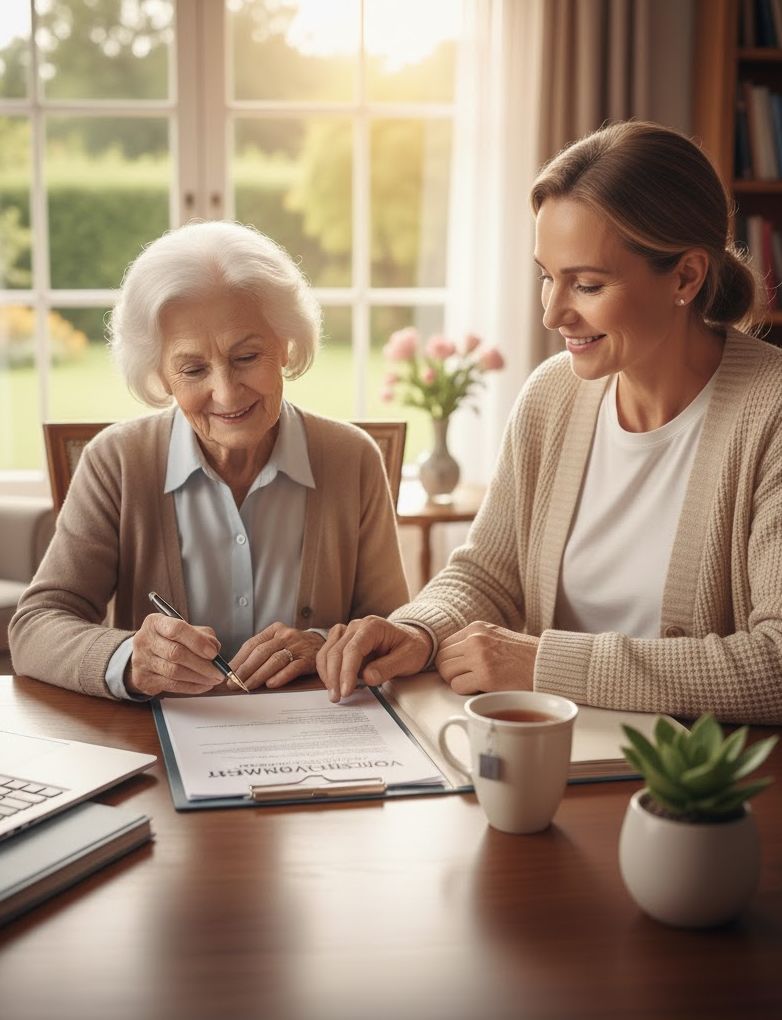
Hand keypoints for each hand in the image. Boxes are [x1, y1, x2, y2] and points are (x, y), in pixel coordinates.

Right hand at [127, 613, 223, 696]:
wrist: (145, 655)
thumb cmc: (171, 640)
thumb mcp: (186, 630)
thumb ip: (203, 636)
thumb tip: (214, 649)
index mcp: (156, 622)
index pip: (177, 629)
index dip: (197, 642)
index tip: (213, 653)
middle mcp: (145, 640)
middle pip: (175, 653)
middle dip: (202, 664)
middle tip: (219, 672)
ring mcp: (142, 661)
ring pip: (174, 672)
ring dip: (198, 677)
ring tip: (214, 680)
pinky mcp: (144, 679)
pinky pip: (171, 685)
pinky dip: (191, 687)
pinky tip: (203, 686)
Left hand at [230, 623, 324, 690]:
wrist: (323, 645)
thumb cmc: (295, 647)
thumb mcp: (278, 642)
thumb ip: (261, 652)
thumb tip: (235, 670)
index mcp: (275, 630)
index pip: (252, 644)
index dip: (239, 659)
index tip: (228, 673)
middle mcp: (285, 636)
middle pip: (261, 652)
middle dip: (245, 669)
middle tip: (234, 683)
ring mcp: (298, 646)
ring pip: (274, 660)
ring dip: (259, 675)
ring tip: (247, 687)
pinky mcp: (308, 659)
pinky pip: (292, 668)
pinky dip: (280, 676)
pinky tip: (270, 684)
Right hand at [316, 616, 431, 702]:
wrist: (413, 640)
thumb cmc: (412, 648)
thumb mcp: (409, 658)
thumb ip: (388, 667)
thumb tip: (367, 678)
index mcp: (373, 626)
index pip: (353, 649)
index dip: (347, 672)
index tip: (346, 691)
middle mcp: (357, 626)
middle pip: (336, 651)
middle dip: (334, 676)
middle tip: (337, 698)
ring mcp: (348, 632)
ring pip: (327, 651)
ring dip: (327, 673)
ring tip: (334, 694)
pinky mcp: (344, 640)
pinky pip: (328, 652)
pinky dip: (327, 668)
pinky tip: (333, 683)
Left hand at [436, 622, 538, 694]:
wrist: (547, 664)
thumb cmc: (523, 655)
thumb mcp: (495, 637)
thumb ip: (474, 642)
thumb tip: (449, 658)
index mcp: (476, 628)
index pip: (444, 645)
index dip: (449, 660)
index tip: (460, 669)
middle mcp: (475, 639)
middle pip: (441, 658)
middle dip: (449, 672)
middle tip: (465, 678)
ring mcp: (479, 656)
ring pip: (445, 672)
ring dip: (456, 681)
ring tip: (474, 683)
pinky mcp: (485, 676)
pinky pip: (457, 686)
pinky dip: (465, 691)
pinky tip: (481, 689)